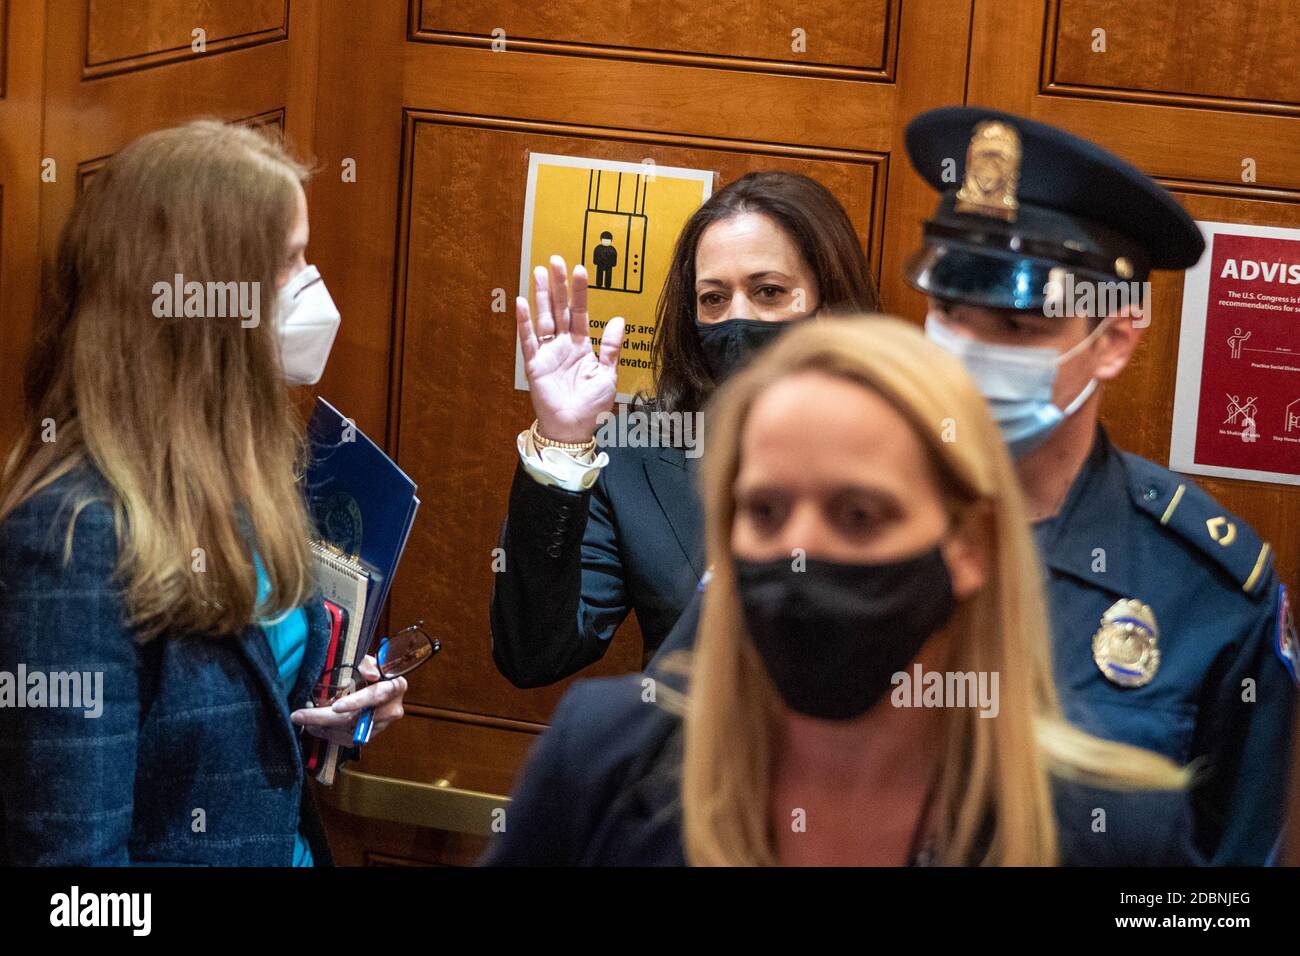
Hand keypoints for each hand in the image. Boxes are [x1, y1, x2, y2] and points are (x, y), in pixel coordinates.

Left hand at [291, 654, 406, 747]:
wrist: (385, 686)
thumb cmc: (375, 670)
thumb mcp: (372, 661)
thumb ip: (367, 664)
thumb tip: (370, 674)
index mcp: (395, 687)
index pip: (375, 696)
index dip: (355, 702)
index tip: (335, 706)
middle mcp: (391, 710)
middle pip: (355, 719)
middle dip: (324, 718)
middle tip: (299, 716)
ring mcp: (381, 725)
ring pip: (348, 732)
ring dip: (323, 728)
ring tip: (304, 720)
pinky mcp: (371, 735)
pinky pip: (348, 740)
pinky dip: (330, 735)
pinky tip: (315, 728)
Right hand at [517, 255, 624, 443]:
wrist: (574, 429)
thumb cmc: (592, 406)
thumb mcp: (608, 374)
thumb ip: (611, 347)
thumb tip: (617, 320)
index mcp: (581, 346)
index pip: (579, 312)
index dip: (579, 292)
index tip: (580, 270)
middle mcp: (562, 345)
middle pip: (559, 309)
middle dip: (558, 285)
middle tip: (555, 260)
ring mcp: (547, 353)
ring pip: (544, 318)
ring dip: (542, 296)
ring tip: (540, 272)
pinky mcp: (535, 365)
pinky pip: (528, 340)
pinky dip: (524, 322)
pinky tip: (522, 302)